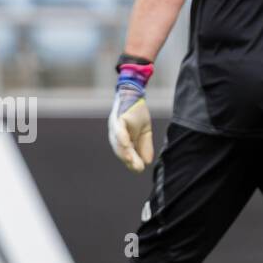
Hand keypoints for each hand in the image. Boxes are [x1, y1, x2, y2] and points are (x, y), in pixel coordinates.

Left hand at [108, 57, 154, 172]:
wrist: (135, 93)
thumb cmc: (137, 112)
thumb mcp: (144, 131)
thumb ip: (145, 145)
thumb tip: (148, 161)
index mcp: (121, 138)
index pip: (125, 153)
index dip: (131, 161)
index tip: (139, 169)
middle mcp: (116, 134)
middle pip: (120, 150)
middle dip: (129, 160)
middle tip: (138, 168)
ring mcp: (115, 126)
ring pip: (118, 143)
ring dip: (125, 153)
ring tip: (133, 161)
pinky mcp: (117, 118)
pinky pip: (118, 130)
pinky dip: (122, 138)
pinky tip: (127, 145)